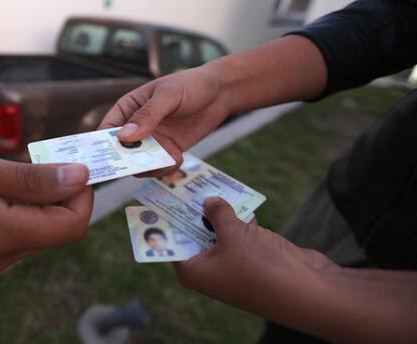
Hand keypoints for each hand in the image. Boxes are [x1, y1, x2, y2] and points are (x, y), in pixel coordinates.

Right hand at [0, 145, 91, 281]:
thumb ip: (31, 180)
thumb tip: (81, 179)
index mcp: (0, 236)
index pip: (71, 225)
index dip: (81, 193)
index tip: (67, 162)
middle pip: (53, 231)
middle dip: (56, 195)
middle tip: (34, 160)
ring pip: (31, 235)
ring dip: (32, 204)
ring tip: (1, 174)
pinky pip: (7, 241)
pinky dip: (11, 215)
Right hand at [98, 66, 230, 174]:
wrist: (220, 92)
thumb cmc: (190, 84)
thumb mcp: (168, 95)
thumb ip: (147, 115)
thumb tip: (124, 136)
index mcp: (128, 108)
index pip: (107, 130)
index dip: (103, 145)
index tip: (106, 159)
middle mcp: (136, 127)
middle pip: (121, 151)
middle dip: (127, 162)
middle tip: (137, 167)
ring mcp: (152, 140)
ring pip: (140, 163)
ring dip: (149, 168)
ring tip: (165, 162)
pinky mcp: (169, 150)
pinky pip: (160, 166)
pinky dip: (166, 168)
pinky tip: (179, 159)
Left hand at [174, 196, 338, 323]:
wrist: (309, 292)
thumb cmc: (261, 267)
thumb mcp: (233, 234)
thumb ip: (218, 214)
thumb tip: (209, 200)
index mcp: (194, 271)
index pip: (172, 242)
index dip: (168, 219)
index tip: (164, 194)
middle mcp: (210, 270)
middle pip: (195, 234)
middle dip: (195, 209)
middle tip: (188, 181)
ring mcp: (232, 265)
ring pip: (219, 231)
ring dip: (220, 210)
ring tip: (211, 182)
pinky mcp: (254, 258)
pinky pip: (241, 233)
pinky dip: (241, 218)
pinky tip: (240, 197)